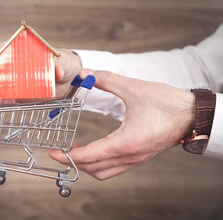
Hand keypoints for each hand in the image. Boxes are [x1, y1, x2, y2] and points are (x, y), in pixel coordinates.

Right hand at [0, 44, 81, 103]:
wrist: (65, 79)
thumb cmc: (62, 64)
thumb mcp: (64, 63)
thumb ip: (60, 66)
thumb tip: (57, 71)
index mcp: (19, 50)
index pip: (0, 50)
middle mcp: (9, 62)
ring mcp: (7, 78)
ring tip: (5, 100)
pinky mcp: (9, 91)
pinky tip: (8, 103)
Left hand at [48, 69, 195, 179]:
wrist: (194, 115)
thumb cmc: (168, 103)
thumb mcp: (134, 88)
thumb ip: (106, 80)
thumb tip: (84, 74)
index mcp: (126, 142)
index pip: (89, 156)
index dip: (67, 155)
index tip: (52, 151)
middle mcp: (130, 156)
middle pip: (93, 169)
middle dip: (72, 161)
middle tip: (58, 150)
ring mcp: (136, 159)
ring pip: (104, 172)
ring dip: (86, 164)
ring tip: (73, 149)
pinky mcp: (139, 157)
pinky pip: (114, 168)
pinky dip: (99, 163)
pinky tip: (93, 149)